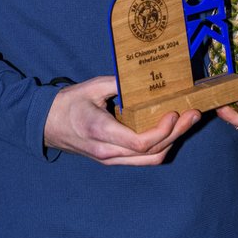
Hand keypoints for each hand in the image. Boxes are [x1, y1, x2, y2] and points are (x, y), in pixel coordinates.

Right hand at [43, 75, 200, 165]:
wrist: (44, 124)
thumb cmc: (68, 103)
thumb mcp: (93, 87)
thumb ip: (120, 83)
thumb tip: (148, 77)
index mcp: (100, 132)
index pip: (139, 143)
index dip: (162, 131)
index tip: (174, 113)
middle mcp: (107, 151)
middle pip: (150, 153)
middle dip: (176, 134)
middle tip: (193, 114)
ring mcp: (110, 159)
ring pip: (149, 160)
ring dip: (171, 142)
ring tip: (188, 122)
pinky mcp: (112, 159)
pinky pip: (141, 159)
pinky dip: (160, 146)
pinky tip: (171, 130)